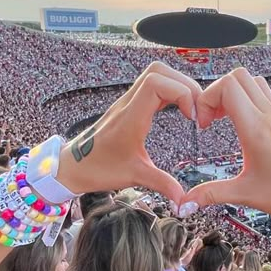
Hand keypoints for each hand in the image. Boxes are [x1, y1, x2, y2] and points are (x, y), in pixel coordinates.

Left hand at [58, 62, 200, 203]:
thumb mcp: (134, 176)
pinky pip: (151, 85)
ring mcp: (127, 101)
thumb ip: (161, 183)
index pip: (156, 83)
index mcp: (130, 117)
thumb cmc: (98, 168)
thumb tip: (183, 199)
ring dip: (177, 84)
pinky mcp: (128, 105)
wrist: (73, 166)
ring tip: (190, 107)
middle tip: (197, 109)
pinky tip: (178, 109)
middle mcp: (128, 103)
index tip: (192, 116)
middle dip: (184, 85)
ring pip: (155, 74)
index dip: (181, 93)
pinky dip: (169, 90)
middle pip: (158, 71)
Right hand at [186, 68, 270, 226]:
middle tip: (210, 118)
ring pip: (252, 81)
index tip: (202, 124)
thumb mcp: (245, 195)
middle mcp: (268, 116)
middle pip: (237, 76)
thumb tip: (186, 201)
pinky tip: (242, 125)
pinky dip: (247, 99)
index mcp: (256, 129)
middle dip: (216, 91)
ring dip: (233, 92)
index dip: (206, 98)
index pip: (227, 86)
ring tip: (223, 118)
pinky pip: (264, 95)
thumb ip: (211, 194)